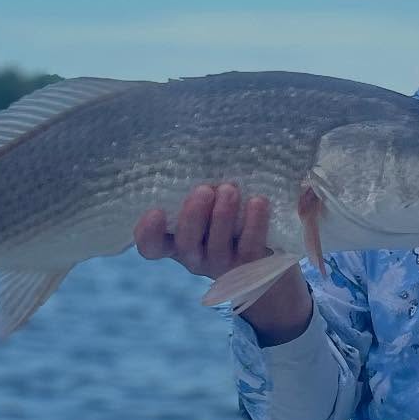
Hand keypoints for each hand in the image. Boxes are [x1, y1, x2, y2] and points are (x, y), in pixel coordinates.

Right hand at [133, 183, 273, 279]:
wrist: (270, 254)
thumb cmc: (230, 214)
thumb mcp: (211, 201)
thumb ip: (202, 187)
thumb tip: (204, 154)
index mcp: (177, 240)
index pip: (152, 245)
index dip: (148, 233)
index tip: (156, 211)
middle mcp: (196, 256)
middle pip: (186, 243)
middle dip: (193, 216)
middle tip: (204, 190)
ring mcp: (223, 265)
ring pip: (218, 246)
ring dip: (223, 216)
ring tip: (230, 190)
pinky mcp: (251, 266)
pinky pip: (250, 247)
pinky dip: (254, 224)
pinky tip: (257, 202)